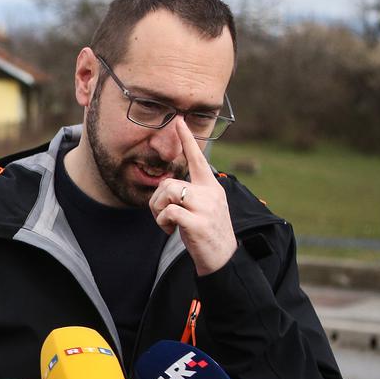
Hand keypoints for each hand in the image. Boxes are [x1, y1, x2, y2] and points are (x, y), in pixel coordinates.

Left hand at [149, 118, 237, 275]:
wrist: (223, 258)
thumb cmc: (207, 232)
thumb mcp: (203, 207)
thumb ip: (190, 194)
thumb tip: (167, 188)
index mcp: (212, 187)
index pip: (199, 158)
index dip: (187, 139)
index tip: (179, 120)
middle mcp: (210, 193)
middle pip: (168, 182)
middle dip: (156, 200)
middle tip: (163, 216)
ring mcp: (205, 207)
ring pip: (166, 193)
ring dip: (158, 211)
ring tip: (168, 223)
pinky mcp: (198, 223)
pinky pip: (167, 212)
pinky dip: (162, 222)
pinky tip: (171, 231)